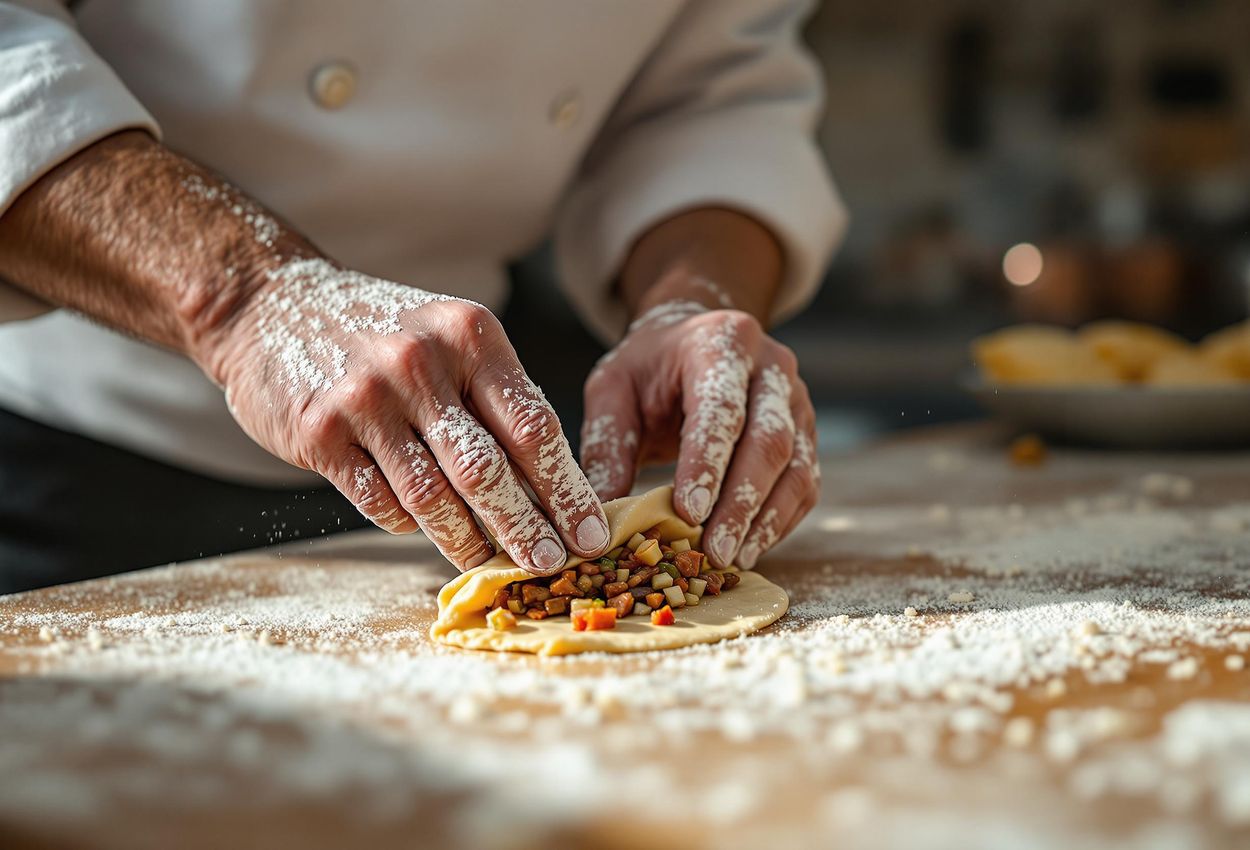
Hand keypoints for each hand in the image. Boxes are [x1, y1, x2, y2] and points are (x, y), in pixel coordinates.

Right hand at [206, 259, 609, 573]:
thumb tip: (552, 485)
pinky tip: (422, 527)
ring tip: (490, 562)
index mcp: (469, 336)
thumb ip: (497, 398)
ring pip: (433, 497)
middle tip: (550, 565)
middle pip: (489, 471)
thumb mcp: (449, 337)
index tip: (590, 534)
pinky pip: (380, 501)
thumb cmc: (382, 331)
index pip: (534, 427)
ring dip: (467, 541)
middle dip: (526, 529)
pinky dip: (408, 523)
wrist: (271, 303)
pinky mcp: (320, 433)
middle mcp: (420, 362)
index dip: (567, 490)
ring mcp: (366, 399)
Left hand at [580, 302, 818, 569]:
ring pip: (796, 467)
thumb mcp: (612, 391)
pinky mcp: (806, 433)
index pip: (721, 410)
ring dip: (766, 520)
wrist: (693, 337)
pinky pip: (804, 484)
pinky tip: (750, 547)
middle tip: (714, 552)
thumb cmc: (648, 368)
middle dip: (741, 504)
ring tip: (732, 560)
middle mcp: (772, 368)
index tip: (687, 513)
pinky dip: (780, 521)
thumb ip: (606, 448)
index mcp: (722, 343)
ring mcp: (797, 401)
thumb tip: (604, 520)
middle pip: (769, 442)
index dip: (707, 464)